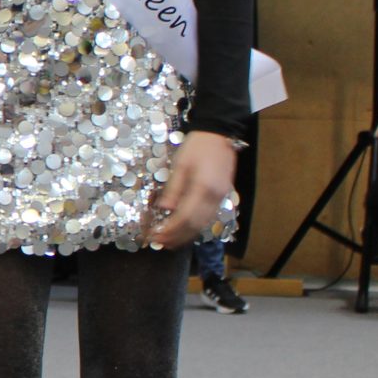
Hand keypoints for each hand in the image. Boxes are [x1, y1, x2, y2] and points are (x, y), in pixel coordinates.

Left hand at [145, 130, 237, 248]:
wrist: (219, 134)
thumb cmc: (197, 146)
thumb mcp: (180, 165)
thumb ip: (173, 189)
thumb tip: (163, 209)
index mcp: (203, 188)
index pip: (185, 217)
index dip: (169, 229)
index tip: (155, 235)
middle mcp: (215, 197)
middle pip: (195, 225)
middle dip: (176, 237)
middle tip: (159, 243)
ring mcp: (221, 197)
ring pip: (204, 224)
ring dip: (186, 235)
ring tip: (169, 242)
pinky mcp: (223, 196)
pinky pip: (209, 217)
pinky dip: (195, 227)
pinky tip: (184, 231)